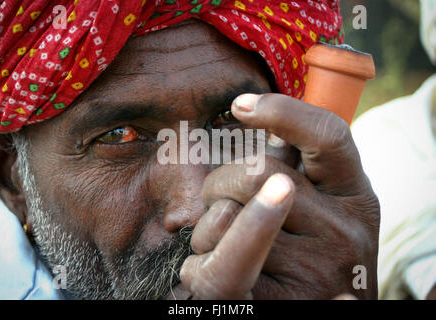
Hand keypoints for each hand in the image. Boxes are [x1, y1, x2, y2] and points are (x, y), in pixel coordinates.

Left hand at [179, 93, 379, 298]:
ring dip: (206, 228)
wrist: (319, 313)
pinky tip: (207, 269)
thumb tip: (260, 119)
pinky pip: (215, 265)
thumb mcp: (326, 211)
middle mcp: (345, 231)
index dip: (284, 112)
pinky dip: (199, 264)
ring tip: (218, 245)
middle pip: (259, 171)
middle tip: (217, 199)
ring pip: (227, 216)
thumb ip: (302, 174)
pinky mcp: (280, 302)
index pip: (329, 137)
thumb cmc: (314, 256)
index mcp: (357, 198)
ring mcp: (317, 270)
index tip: (240, 105)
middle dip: (221, 181)